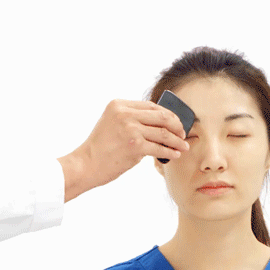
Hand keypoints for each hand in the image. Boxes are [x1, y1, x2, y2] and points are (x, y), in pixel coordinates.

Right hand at [58, 99, 189, 201]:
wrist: (86, 164)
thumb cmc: (100, 148)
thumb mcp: (112, 124)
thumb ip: (131, 119)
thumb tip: (158, 125)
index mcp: (119, 105)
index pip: (151, 105)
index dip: (168, 114)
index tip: (176, 122)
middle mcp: (125, 113)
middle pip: (161, 116)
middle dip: (177, 125)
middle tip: (183, 134)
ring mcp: (130, 128)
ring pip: (163, 132)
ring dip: (177, 141)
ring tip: (183, 146)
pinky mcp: (134, 145)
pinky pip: (159, 147)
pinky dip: (170, 151)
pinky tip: (175, 154)